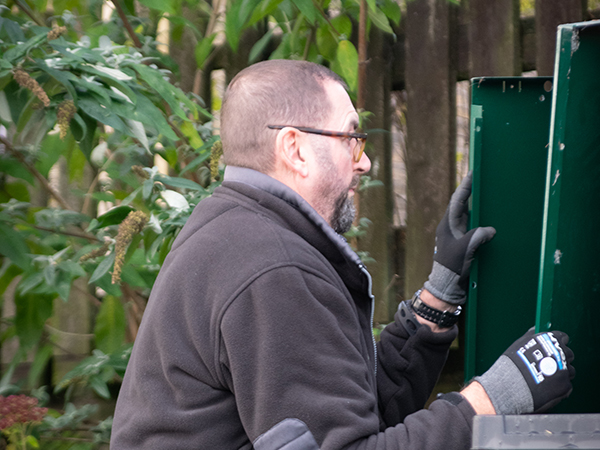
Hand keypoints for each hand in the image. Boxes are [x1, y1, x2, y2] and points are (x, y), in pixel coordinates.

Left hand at [424, 171, 494, 304]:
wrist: (447, 287)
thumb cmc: (451, 268)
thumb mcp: (465, 250)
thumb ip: (477, 236)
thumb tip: (491, 229)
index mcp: (448, 225)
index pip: (458, 201)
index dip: (466, 186)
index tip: (473, 173)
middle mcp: (452, 228)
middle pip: (463, 205)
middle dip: (472, 192)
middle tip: (483, 179)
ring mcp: (457, 236)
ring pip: (469, 216)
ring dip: (478, 207)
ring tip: (489, 195)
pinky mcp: (464, 244)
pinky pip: (474, 228)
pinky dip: (482, 222)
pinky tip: (492, 219)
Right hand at [475, 329, 574, 413]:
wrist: (512, 384)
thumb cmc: (514, 363)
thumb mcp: (521, 343)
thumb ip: (532, 335)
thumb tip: (536, 329)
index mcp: (551, 340)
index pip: (563, 337)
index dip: (558, 343)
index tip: (553, 348)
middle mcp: (561, 353)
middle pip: (568, 354)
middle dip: (561, 359)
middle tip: (548, 364)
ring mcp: (565, 370)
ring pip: (570, 370)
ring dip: (561, 373)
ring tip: (546, 377)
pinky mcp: (565, 385)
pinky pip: (566, 385)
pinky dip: (559, 386)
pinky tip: (546, 386)